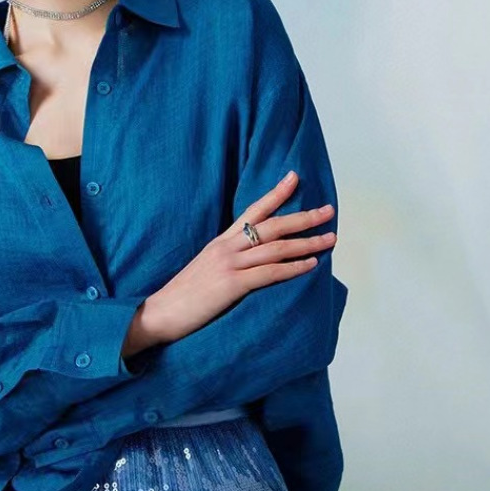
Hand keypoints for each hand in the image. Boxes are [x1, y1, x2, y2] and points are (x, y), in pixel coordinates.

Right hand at [142, 171, 336, 345]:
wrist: (159, 313)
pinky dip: (293, 268)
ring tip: (330, 239)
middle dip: (304, 217)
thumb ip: (227, 259)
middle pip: (272, 225)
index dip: (276, 193)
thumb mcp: (205, 268)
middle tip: (328, 210)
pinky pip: (269, 272)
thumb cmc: (183, 295)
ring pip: (276, 247)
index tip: (295, 177)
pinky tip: (311, 265)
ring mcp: (229, 264)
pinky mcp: (232, 284)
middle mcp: (226, 247)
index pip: (252, 210)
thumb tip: (250, 258)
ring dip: (307, 243)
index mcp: (220, 241)